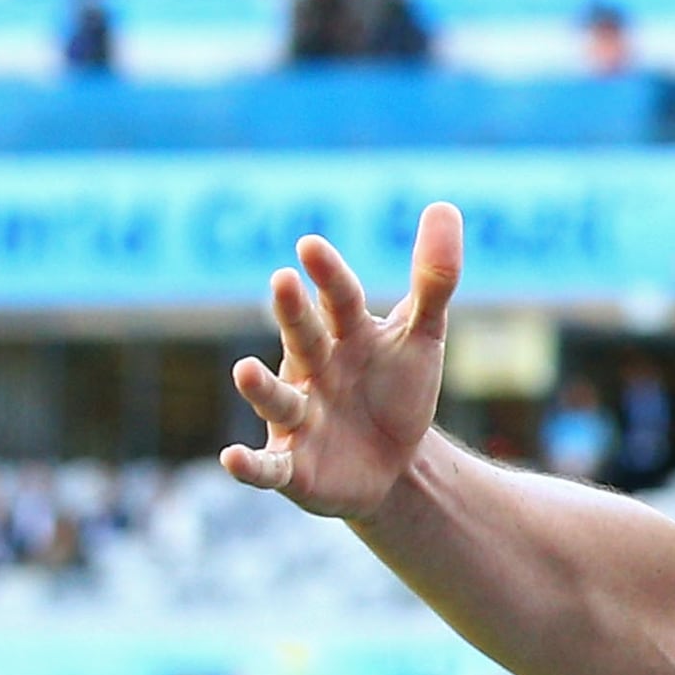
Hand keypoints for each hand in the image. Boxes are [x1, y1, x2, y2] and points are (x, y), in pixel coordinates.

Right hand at [226, 203, 464, 524]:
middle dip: (293, 314)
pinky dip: (248, 465)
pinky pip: (267, 466)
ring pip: (277, 399)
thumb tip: (444, 206)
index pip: (339, 299)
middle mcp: (312, 368)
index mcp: (344, 333)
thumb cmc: (398, 390)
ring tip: (246, 370)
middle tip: (283, 282)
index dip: (328, 275)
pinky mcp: (292, 467)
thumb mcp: (422, 336)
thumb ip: (433, 279)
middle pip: (303, 337)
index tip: (311, 246)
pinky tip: (230, 459)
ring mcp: (299, 416)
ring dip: (260, 387)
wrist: (393, 465)